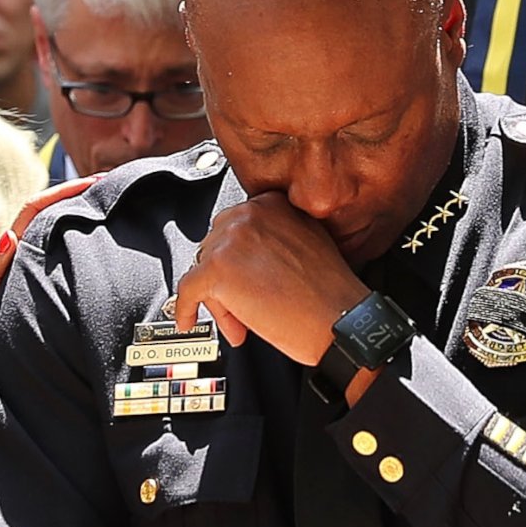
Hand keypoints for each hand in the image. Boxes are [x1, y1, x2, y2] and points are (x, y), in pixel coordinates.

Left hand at [0, 180, 95, 416]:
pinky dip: (83, 256)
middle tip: (113, 189)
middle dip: (77, 201)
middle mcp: (15, 274)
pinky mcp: (42, 310)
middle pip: (47, 223)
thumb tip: (9, 237)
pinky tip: (106, 256)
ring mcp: (30, 291)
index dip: (58, 196)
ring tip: (116, 212)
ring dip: (82, 225)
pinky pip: (63, 274)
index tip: (91, 184)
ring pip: (58, 247)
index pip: (29, 217)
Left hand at [174, 192, 367, 363]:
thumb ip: (274, 239)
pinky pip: (187, 289)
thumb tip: (244, 261)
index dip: (238, 261)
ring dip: (218, 299)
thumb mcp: (308, 243)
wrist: (339, 321)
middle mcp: (250, 214)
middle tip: (244, 307)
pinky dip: (186, 308)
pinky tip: (189, 320)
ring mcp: (231, 240)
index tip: (243, 280)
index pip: (234, 228)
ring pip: (203, 270)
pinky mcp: (217, 269)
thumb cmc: (331, 294)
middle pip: (215, 248)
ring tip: (241, 322)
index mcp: (271, 203)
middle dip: (226, 280)